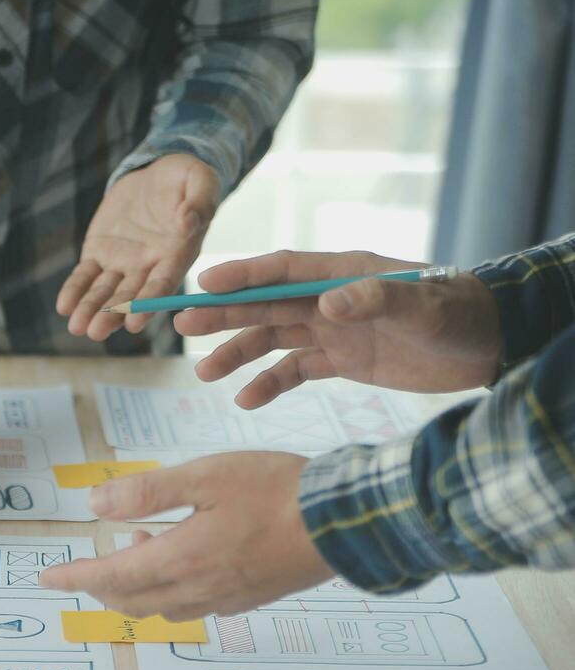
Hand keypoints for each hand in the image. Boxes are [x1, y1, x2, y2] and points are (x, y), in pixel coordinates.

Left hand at [39, 452, 331, 619]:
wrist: (347, 522)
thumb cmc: (276, 490)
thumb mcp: (204, 476)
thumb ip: (147, 492)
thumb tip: (94, 504)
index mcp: (180, 559)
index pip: (110, 577)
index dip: (75, 577)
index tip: (46, 579)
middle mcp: (198, 589)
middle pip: (131, 601)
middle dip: (100, 587)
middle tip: (82, 570)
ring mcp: (226, 599)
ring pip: (163, 607)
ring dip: (136, 588)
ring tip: (135, 547)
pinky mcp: (250, 598)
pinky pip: (195, 607)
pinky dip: (170, 591)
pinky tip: (182, 564)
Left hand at [56, 153, 219, 339]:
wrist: (156, 173)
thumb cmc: (185, 178)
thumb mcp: (200, 180)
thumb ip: (200, 202)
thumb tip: (189, 221)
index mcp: (178, 254)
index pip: (162, 284)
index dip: (148, 303)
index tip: (134, 322)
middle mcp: (150, 266)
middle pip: (130, 296)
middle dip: (113, 314)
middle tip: (96, 331)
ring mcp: (123, 263)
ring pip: (105, 291)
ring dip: (91, 309)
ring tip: (77, 327)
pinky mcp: (100, 253)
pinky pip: (85, 275)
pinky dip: (75, 290)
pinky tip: (64, 306)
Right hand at [177, 250, 501, 407]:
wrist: (489, 345)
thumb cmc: (459, 312)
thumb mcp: (422, 305)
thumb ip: (376, 299)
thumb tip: (328, 303)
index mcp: (342, 273)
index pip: (281, 270)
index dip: (242, 276)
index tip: (202, 284)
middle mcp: (328, 298)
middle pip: (264, 304)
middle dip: (223, 314)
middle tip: (180, 323)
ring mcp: (332, 330)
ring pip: (271, 339)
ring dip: (237, 353)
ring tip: (203, 372)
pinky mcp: (341, 360)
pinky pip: (294, 371)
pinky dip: (268, 384)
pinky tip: (245, 399)